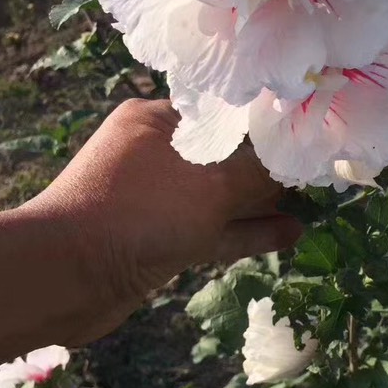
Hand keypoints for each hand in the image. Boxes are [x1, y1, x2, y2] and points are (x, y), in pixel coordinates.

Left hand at [20, 98, 302, 341]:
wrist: (66, 277)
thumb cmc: (140, 211)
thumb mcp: (211, 184)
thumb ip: (260, 173)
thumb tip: (301, 165)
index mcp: (157, 119)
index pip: (223, 110)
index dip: (268, 120)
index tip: (312, 129)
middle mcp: (155, 153)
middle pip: (225, 154)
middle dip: (270, 164)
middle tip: (321, 168)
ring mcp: (156, 200)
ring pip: (221, 197)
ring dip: (263, 203)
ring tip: (312, 203)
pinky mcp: (160, 242)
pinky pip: (214, 230)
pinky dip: (247, 232)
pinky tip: (289, 234)